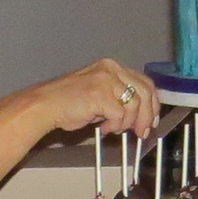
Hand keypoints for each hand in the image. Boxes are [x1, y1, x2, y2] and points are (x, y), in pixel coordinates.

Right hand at [41, 59, 160, 137]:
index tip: (151, 120)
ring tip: (113, 129)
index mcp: (111, 66)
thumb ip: (118, 98)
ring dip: (127, 123)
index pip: (144, 82)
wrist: (46, 106)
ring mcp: (106, 80)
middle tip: (141, 132)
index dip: (152, 103)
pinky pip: (120, 115)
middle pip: (145, 92)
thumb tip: (139, 114)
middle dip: (146, 116)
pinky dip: (115, 126)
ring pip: (135, 105)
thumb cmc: (67, 102)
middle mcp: (111, 69)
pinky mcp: (100, 94)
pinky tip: (103, 129)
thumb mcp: (99, 94)